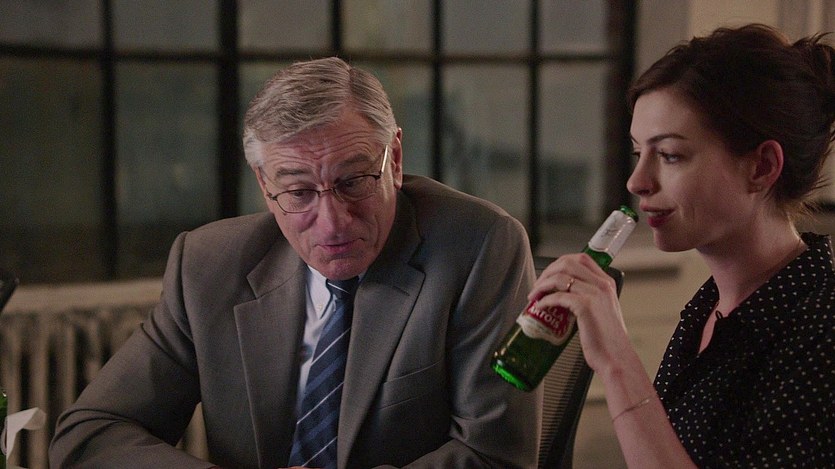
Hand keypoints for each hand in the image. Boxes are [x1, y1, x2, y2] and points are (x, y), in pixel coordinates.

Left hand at [528, 253, 632, 373]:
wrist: (615, 358)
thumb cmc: (607, 340)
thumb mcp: (601, 312)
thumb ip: (588, 299)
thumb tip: (563, 296)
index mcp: (606, 283)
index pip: (581, 258)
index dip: (559, 263)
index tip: (548, 274)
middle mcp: (602, 285)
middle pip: (567, 263)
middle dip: (547, 272)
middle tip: (538, 285)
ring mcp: (594, 294)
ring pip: (561, 277)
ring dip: (542, 284)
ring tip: (535, 295)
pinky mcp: (586, 307)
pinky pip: (559, 296)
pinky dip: (545, 299)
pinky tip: (541, 306)